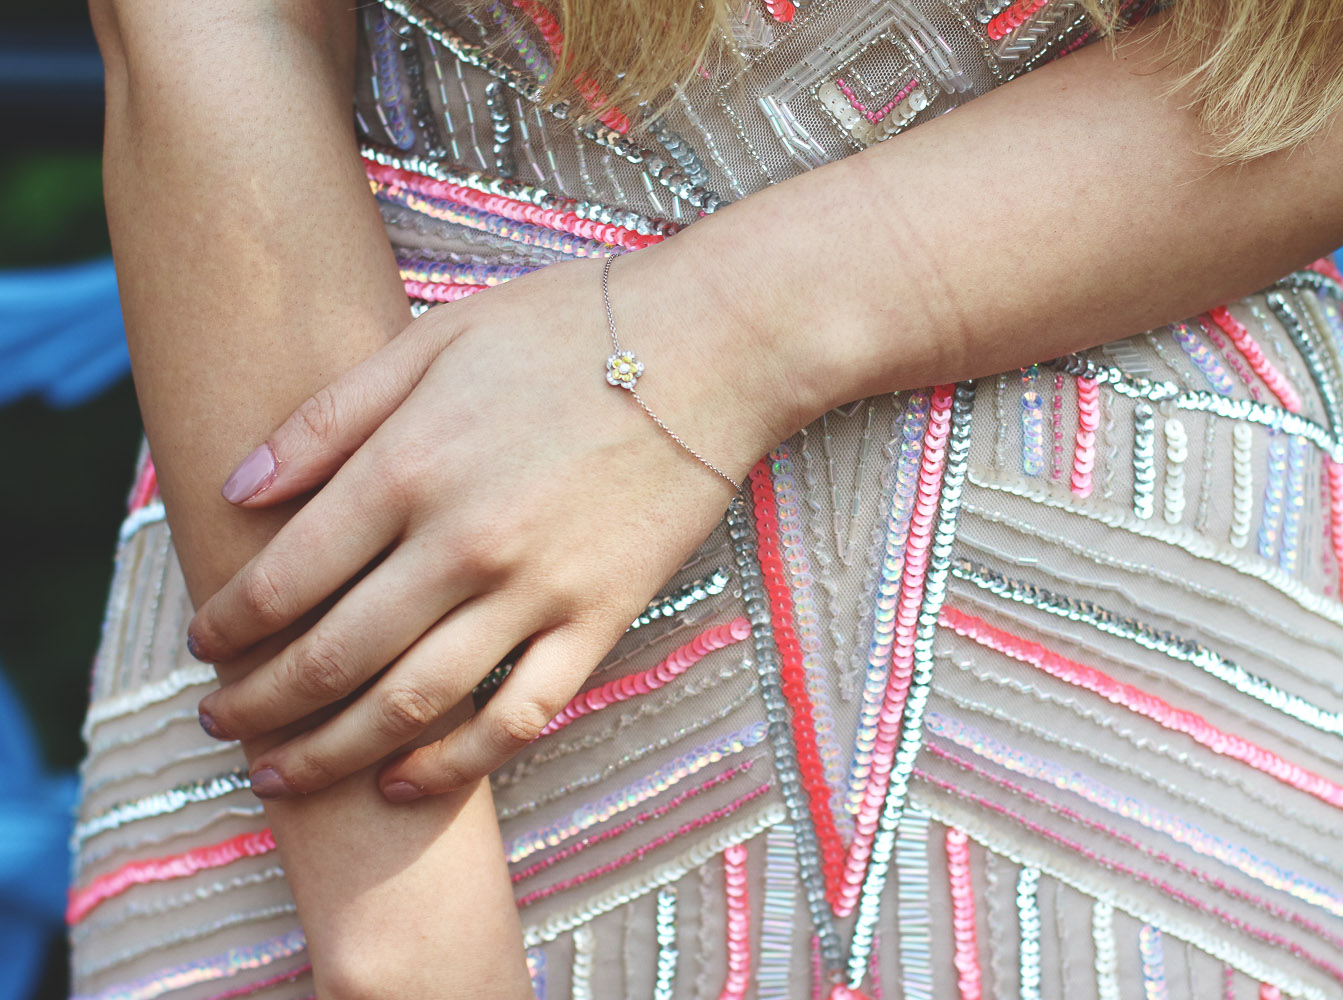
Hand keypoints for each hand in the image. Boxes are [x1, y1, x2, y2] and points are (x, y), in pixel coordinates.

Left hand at [187, 251, 798, 801]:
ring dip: (332, 752)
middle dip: (259, 705)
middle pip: (332, 657)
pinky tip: (405, 783)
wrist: (711, 346)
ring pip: (411, 704)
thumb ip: (330, 417)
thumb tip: (238, 487)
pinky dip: (454, 764)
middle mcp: (461, 545)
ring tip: (283, 775)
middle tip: (222, 724)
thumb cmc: (567, 328)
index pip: (285, 577)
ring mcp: (536, 592)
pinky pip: (518, 717)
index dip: (228, 624)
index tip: (203, 645)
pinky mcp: (599, 620)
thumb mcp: (433, 339)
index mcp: (409, 468)